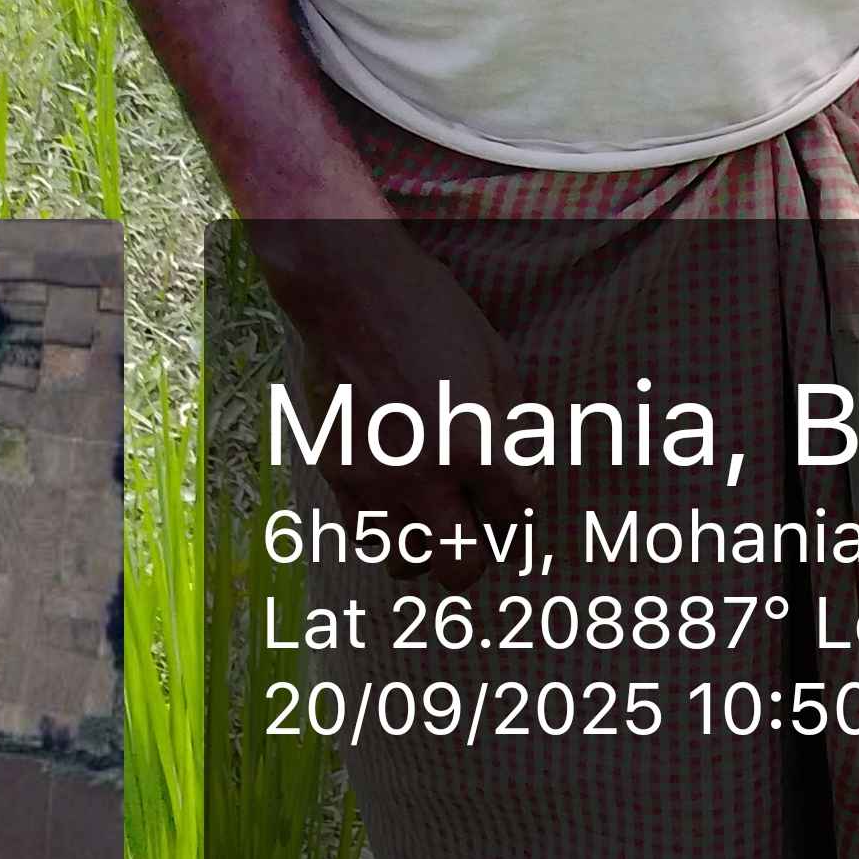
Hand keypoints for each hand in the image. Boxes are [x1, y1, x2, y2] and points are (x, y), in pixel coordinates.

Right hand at [243, 219, 534, 560]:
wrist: (352, 291)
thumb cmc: (435, 315)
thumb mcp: (497, 361)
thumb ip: (512, 427)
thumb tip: (520, 471)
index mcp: (473, 444)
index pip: (516, 514)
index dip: (523, 504)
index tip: (515, 488)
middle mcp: (423, 475)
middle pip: (461, 566)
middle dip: (481, 554)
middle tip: (481, 527)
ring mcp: (374, 480)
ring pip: (406, 562)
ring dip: (428, 545)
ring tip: (435, 514)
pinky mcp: (336, 474)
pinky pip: (365, 533)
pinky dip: (387, 527)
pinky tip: (398, 496)